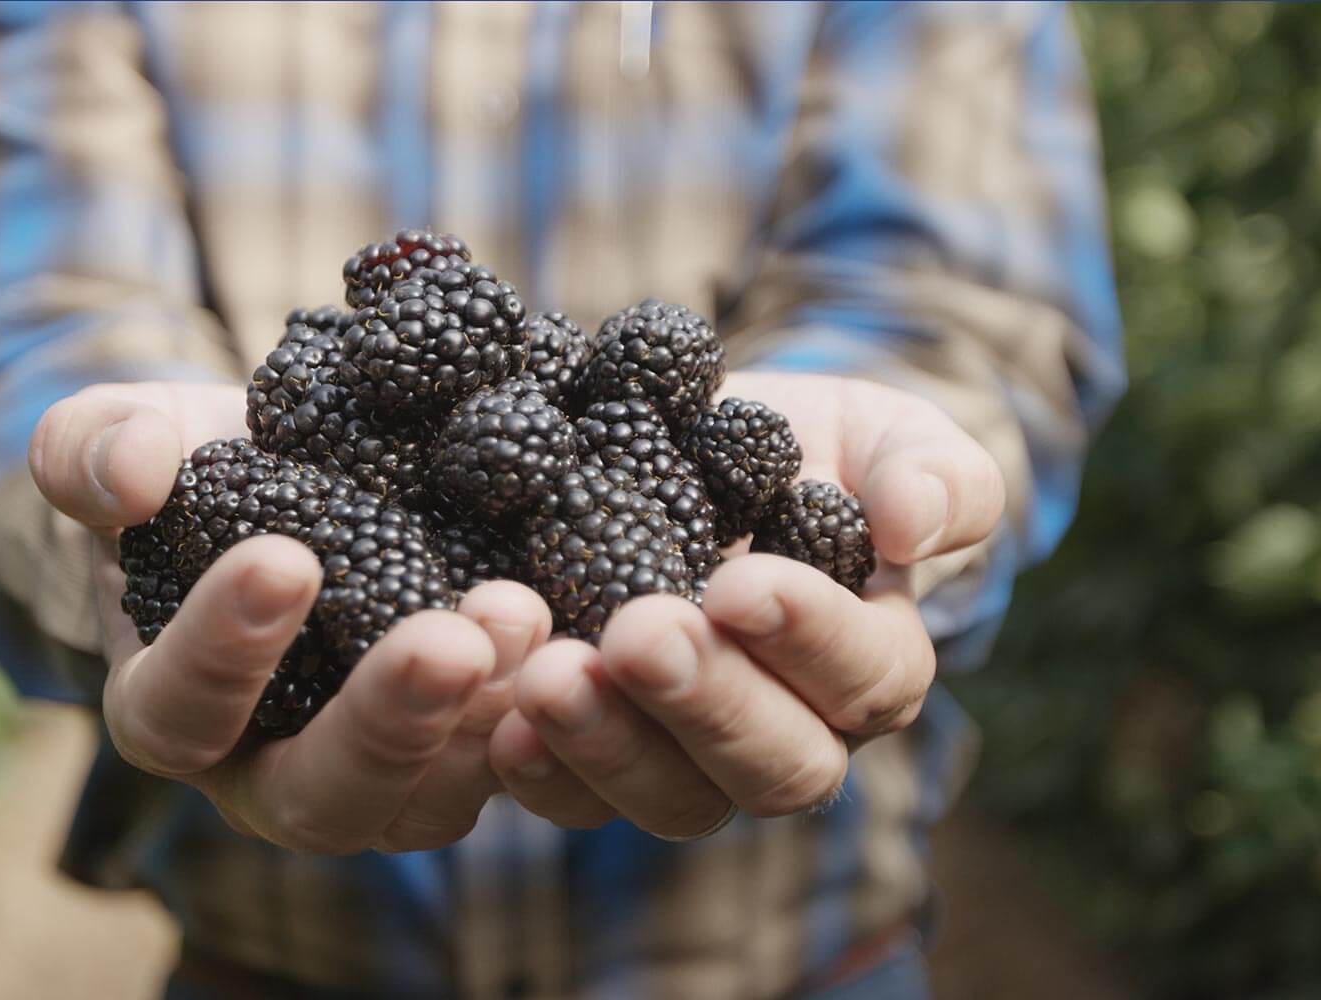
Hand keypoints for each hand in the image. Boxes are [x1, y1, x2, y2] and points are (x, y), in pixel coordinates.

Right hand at [29, 382, 551, 853]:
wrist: (298, 481)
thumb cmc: (196, 472)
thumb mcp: (129, 442)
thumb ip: (95, 449)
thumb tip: (130, 473)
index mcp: (174, 711)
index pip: (179, 711)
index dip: (222, 651)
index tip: (283, 559)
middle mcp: (275, 773)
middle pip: (322, 796)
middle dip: (386, 721)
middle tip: (447, 639)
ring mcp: (384, 776)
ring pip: (430, 799)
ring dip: (483, 718)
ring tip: (525, 613)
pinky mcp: (467, 752)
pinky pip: (510, 769)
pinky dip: (546, 717)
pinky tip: (579, 638)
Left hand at [488, 374, 1005, 837]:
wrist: (690, 456)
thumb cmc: (803, 451)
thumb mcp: (880, 434)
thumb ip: (934, 474)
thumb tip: (913, 525)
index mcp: (870, 667)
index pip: (865, 679)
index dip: (810, 639)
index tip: (741, 583)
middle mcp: (787, 736)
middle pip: (773, 767)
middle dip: (706, 702)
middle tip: (641, 634)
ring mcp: (687, 759)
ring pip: (671, 798)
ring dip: (609, 745)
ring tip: (550, 677)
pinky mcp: (596, 758)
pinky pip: (573, 798)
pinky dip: (538, 770)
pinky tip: (501, 720)